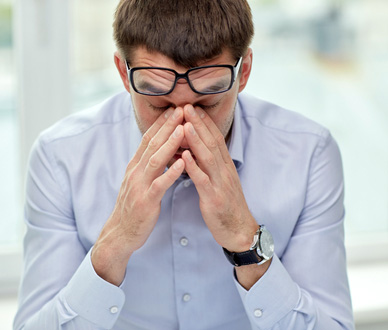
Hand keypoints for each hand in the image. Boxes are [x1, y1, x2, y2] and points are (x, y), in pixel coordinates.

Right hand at [92, 107, 185, 284]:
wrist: (120, 233)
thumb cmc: (133, 208)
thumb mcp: (137, 182)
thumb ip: (146, 166)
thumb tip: (157, 150)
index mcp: (134, 167)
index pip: (147, 139)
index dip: (160, 123)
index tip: (173, 108)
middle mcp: (135, 172)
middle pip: (152, 144)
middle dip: (167, 126)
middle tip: (180, 109)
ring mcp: (139, 186)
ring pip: (155, 160)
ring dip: (169, 143)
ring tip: (183, 129)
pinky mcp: (146, 201)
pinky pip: (159, 184)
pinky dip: (171, 172)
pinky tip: (183, 162)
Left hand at [182, 104, 258, 252]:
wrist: (239, 231)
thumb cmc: (226, 206)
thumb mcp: (220, 181)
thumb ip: (210, 166)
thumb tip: (196, 151)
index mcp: (225, 166)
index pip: (215, 139)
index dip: (204, 122)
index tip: (192, 107)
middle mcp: (224, 171)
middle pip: (211, 143)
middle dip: (198, 123)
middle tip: (186, 106)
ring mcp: (220, 184)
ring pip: (208, 158)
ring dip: (196, 140)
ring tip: (184, 124)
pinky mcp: (214, 198)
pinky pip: (203, 180)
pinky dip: (194, 167)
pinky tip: (184, 156)